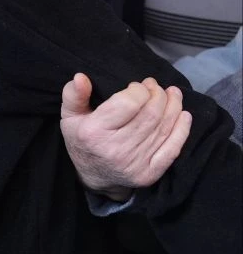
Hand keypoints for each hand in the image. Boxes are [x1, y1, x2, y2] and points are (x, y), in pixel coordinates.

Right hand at [60, 74, 192, 201]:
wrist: (94, 177)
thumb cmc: (83, 140)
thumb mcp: (70, 117)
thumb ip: (73, 95)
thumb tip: (81, 77)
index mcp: (94, 132)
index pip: (129, 103)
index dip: (139, 90)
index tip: (136, 86)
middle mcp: (116, 149)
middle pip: (150, 114)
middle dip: (158, 95)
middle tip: (155, 87)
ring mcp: (135, 163)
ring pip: (164, 128)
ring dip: (174, 106)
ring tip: (172, 94)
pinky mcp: (150, 173)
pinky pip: (173, 148)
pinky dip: (182, 129)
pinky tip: (184, 115)